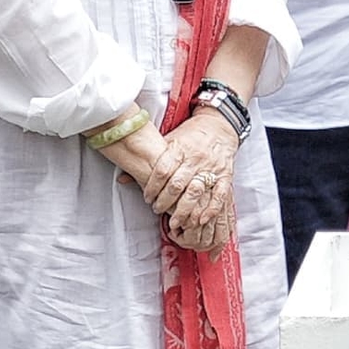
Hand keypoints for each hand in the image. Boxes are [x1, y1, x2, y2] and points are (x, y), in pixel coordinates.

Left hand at [156, 110, 241, 253]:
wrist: (218, 127)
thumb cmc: (189, 136)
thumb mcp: (168, 142)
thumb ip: (150, 160)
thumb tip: (123, 178)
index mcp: (180, 148)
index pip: (162, 170)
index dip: (152, 187)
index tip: (147, 198)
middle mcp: (195, 158)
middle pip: (177, 185)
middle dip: (164, 202)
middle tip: (157, 210)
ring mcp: (212, 168)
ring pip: (196, 193)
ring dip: (184, 211)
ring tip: (175, 222)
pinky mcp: (225, 175)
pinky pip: (219, 196)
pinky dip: (209, 210)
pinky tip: (199, 220)